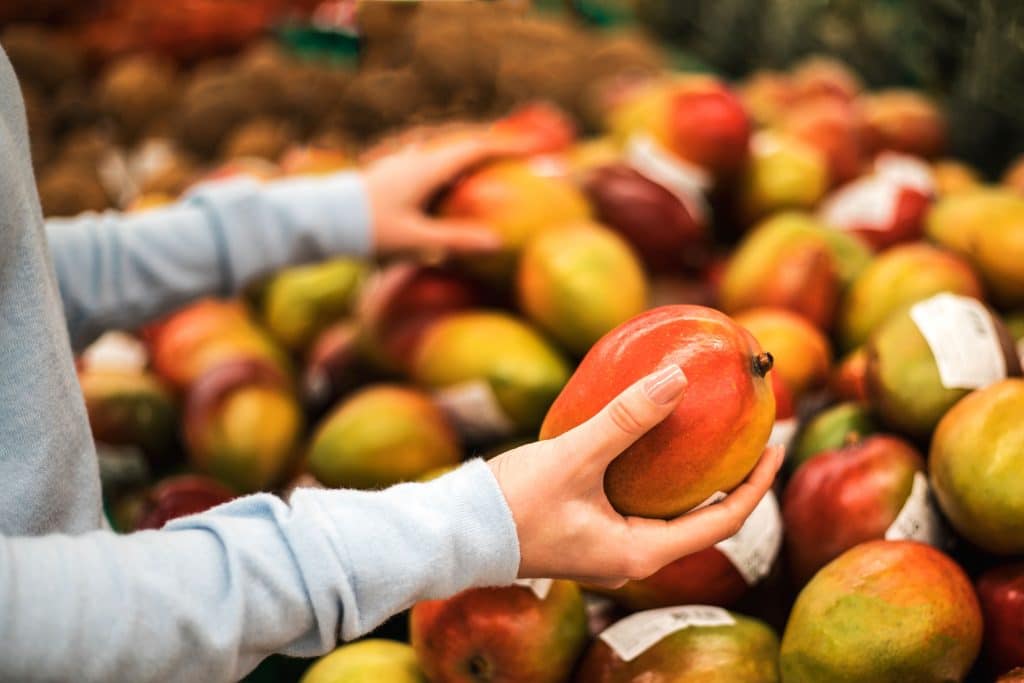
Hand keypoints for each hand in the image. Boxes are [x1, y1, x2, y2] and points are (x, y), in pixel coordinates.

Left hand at [361, 125, 535, 254]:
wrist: (321, 220)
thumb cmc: (368, 230)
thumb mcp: (415, 240)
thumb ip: (456, 240)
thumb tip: (497, 242)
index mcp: (427, 168)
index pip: (476, 148)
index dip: (507, 146)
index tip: (533, 147)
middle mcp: (416, 159)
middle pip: (463, 147)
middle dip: (492, 150)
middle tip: (518, 156)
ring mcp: (401, 164)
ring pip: (444, 156)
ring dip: (468, 161)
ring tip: (488, 173)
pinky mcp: (390, 176)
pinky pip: (429, 167)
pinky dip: (449, 173)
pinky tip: (448, 189)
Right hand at [487, 364, 784, 587]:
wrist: (453, 533)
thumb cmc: (511, 505)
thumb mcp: (574, 457)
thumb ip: (626, 419)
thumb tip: (679, 378)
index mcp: (638, 552)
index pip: (722, 522)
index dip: (756, 484)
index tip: (777, 444)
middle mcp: (628, 557)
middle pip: (700, 519)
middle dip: (728, 477)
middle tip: (746, 434)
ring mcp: (606, 548)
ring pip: (667, 511)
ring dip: (690, 476)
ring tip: (705, 432)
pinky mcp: (586, 533)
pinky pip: (637, 503)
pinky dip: (654, 474)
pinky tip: (648, 441)